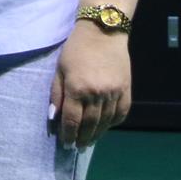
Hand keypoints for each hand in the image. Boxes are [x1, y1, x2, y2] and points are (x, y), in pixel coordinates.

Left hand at [51, 20, 131, 147]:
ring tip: (88, 141)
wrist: (103, 32)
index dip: (68, 134)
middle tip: (76, 147)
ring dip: (97, 134)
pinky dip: (113, 123)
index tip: (65, 144)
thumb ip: (56, 94)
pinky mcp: (126, 90)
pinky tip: (105, 128)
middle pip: (89, 124)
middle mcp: (97, 94)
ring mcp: (114, 93)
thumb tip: (54, 117)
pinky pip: (121, 113)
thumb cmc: (76, 49)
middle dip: (82, 138)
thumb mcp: (60, 69)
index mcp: (77, 89)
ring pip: (105, 122)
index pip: (72, 120)